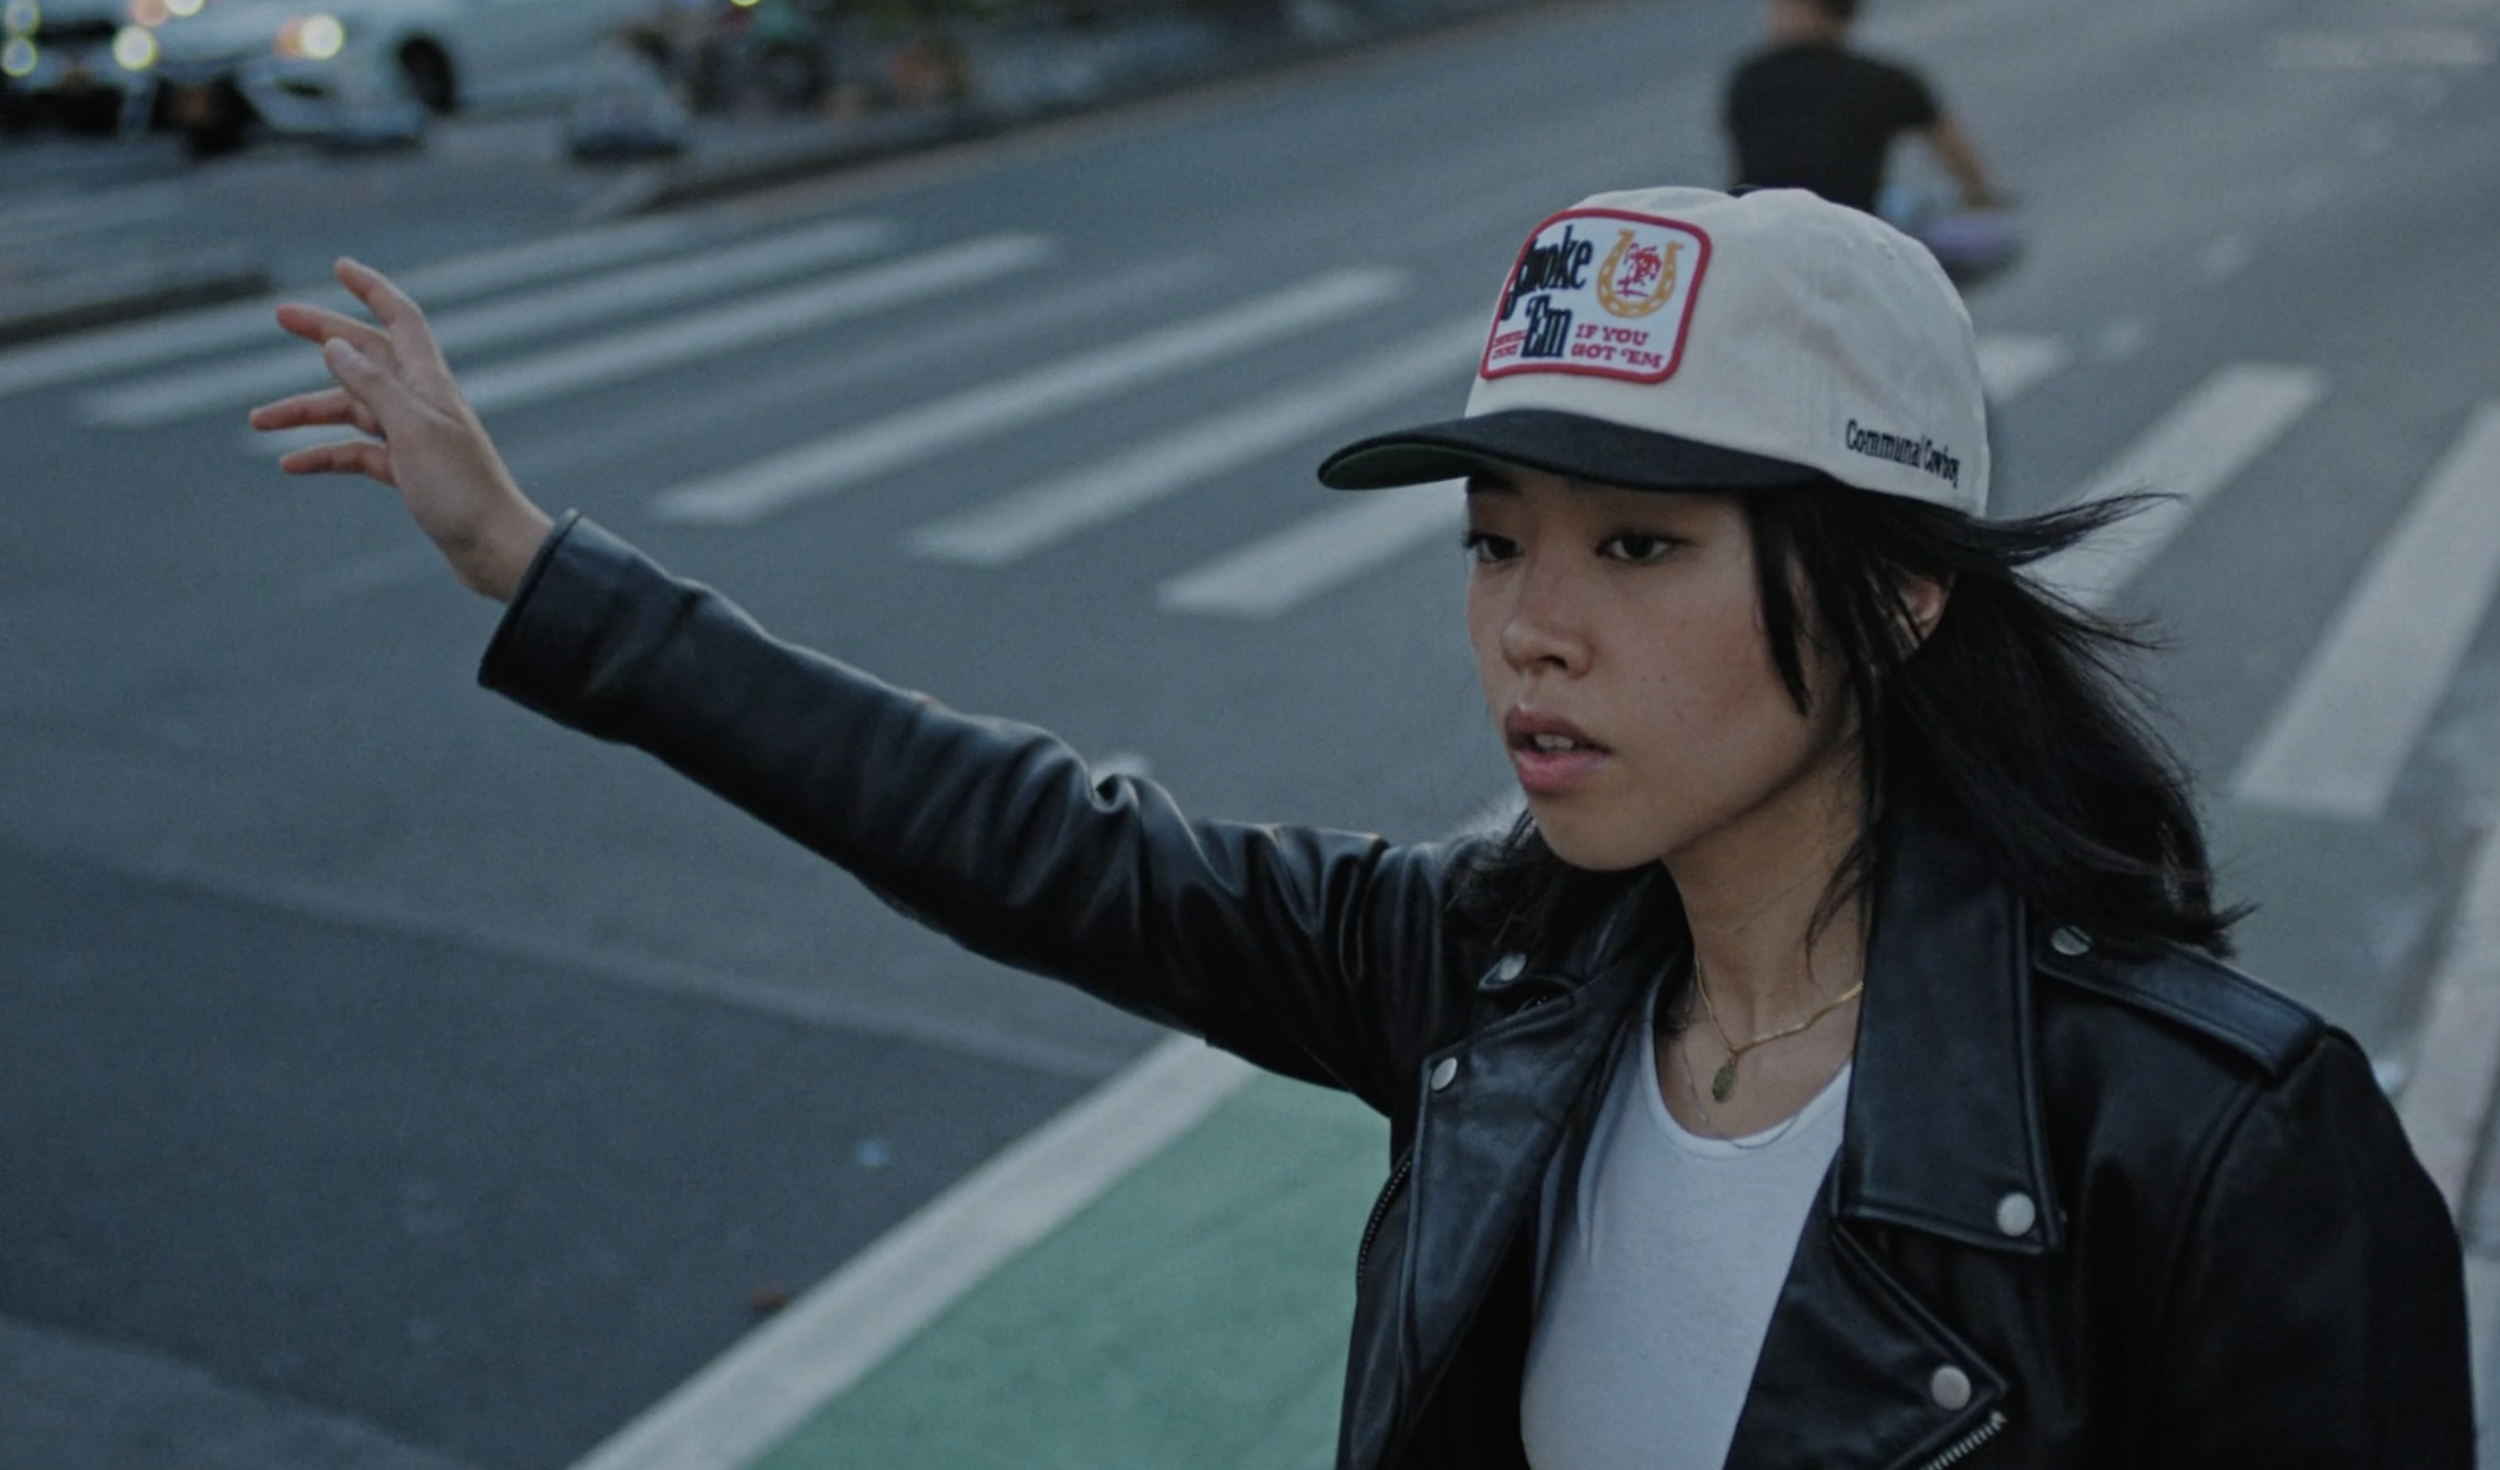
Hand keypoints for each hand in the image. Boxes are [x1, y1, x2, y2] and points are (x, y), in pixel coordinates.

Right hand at [249, 257, 552, 601]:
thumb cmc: (462, 490)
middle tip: (280, 315)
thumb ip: (373, 385)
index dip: (372, 289)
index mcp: (430, 383)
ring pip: (352, 410)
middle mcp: (421, 402)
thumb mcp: (411, 431)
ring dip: (306, 412)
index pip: (401, 319)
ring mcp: (413, 437)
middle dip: (325, 333)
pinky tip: (289, 464)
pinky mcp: (407, 472)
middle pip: (367, 355)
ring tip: (256, 420)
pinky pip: (356, 454)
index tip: (339, 266)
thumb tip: (336, 345)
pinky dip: (324, 456)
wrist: (495, 550)